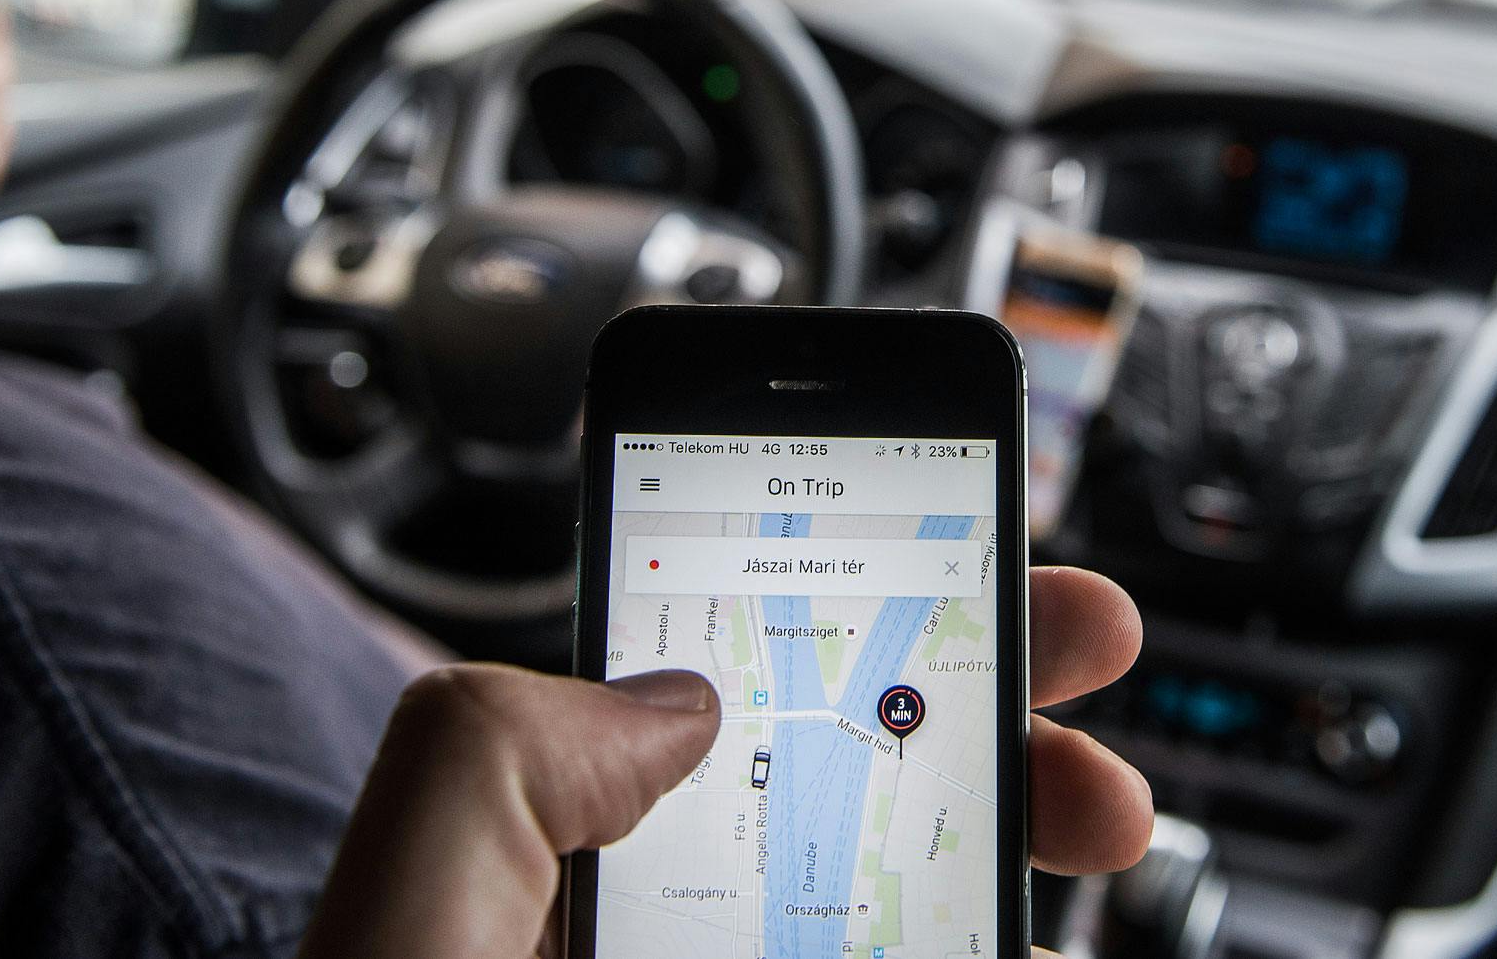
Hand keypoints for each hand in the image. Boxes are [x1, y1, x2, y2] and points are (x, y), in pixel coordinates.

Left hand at [298, 567, 1151, 957]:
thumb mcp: (401, 920)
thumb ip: (497, 754)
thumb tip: (670, 698)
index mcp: (549, 897)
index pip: (710, 724)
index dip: (846, 626)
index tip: (974, 574)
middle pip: (843, 825)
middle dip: (986, 752)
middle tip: (1086, 731)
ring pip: (897, 935)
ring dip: (1009, 881)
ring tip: (1095, 837)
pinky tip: (1038, 954)